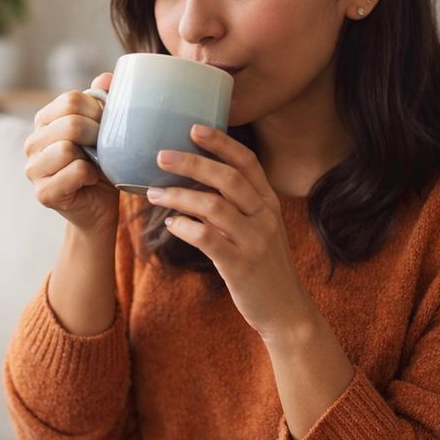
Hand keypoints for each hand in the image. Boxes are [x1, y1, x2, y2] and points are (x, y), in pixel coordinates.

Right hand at [24, 73, 118, 234]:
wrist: (101, 207)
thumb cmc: (103, 165)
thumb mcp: (105, 130)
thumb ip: (102, 101)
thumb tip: (106, 77)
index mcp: (44, 122)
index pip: (70, 99)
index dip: (98, 110)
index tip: (108, 125)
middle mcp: (32, 143)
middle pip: (69, 123)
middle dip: (97, 133)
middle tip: (106, 147)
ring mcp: (33, 169)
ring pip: (67, 148)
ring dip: (93, 157)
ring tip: (97, 164)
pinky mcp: (43, 193)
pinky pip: (75, 172)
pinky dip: (91, 176)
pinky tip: (92, 181)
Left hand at [146, 124, 312, 339]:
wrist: (286, 311)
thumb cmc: (263, 266)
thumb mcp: (257, 229)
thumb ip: (232, 207)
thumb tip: (192, 185)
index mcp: (269, 203)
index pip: (248, 163)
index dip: (221, 143)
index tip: (195, 128)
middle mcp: (265, 217)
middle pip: (228, 179)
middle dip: (192, 163)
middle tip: (161, 155)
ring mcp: (254, 241)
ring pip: (213, 206)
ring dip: (179, 195)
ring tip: (153, 192)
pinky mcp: (240, 266)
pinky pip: (207, 239)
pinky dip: (184, 227)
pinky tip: (170, 224)